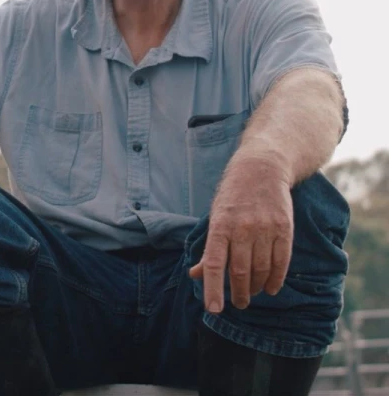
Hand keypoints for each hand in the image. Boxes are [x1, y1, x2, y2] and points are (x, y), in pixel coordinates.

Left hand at [188, 153, 293, 312]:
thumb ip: (210, 249)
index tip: (214, 309)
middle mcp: (242, 228)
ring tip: (253, 294)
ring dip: (257, 288)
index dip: (214, 288)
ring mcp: (264, 228)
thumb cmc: (233, 197)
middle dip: (239, 294)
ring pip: (261, 270)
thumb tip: (195, 275)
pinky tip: (271, 288)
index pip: (215, 264)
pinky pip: (281, 261)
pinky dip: (276, 279)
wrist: (262, 168)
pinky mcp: (284, 228)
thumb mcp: (215, 217)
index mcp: (220, 225)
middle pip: (240, 272)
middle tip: (239, 304)